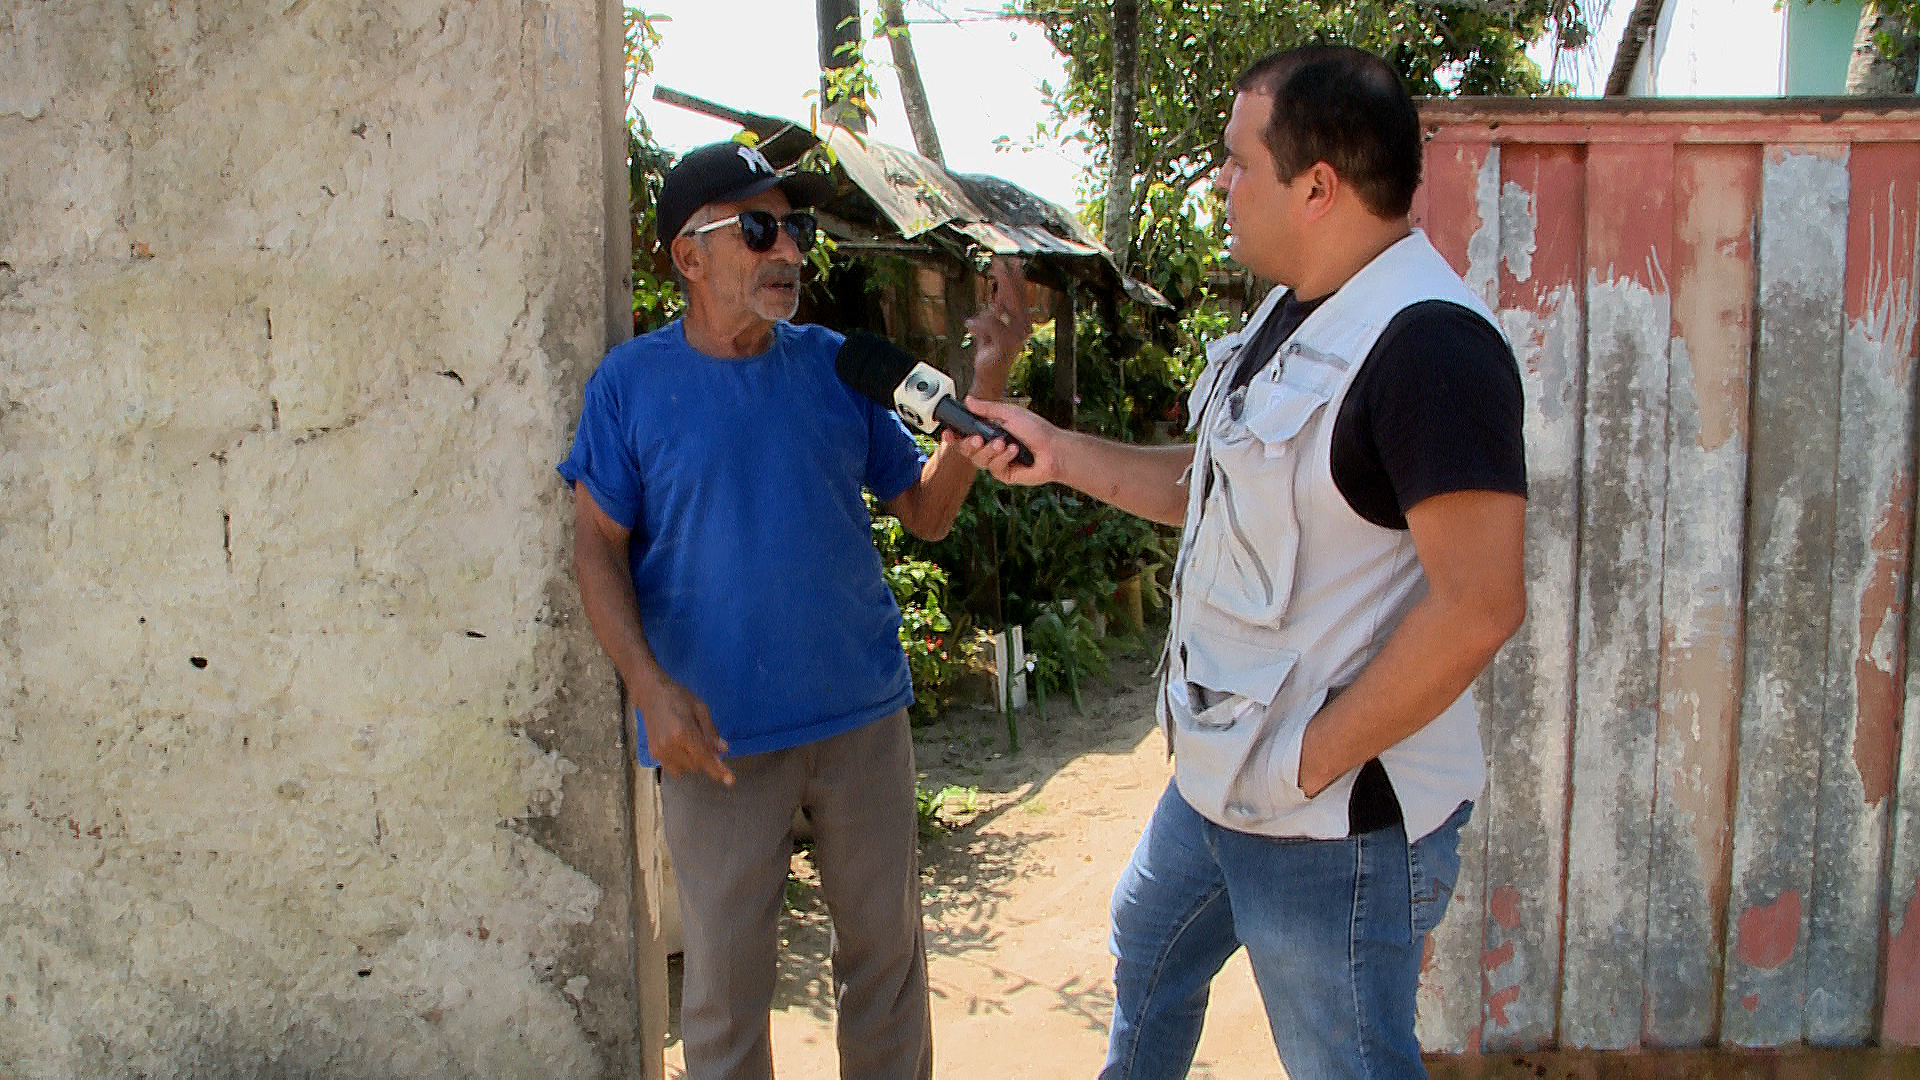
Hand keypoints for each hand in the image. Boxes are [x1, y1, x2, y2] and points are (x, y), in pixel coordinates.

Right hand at [636, 676, 732, 785]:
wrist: (651, 694)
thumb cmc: (679, 697)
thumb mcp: (700, 708)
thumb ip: (711, 731)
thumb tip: (723, 750)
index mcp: (684, 732)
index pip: (704, 757)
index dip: (718, 769)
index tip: (730, 780)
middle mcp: (671, 745)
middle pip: (696, 765)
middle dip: (704, 758)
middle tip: (703, 742)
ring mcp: (660, 751)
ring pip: (685, 770)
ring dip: (693, 761)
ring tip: (689, 742)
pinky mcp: (654, 753)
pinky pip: (673, 768)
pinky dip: (681, 762)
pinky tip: (680, 747)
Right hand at [954, 396, 1060, 485]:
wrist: (1054, 449)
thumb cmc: (1036, 430)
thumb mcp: (1009, 413)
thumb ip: (987, 409)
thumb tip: (968, 400)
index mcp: (989, 432)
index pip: (964, 435)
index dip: (953, 436)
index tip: (948, 432)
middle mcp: (990, 448)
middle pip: (966, 450)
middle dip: (969, 445)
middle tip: (979, 439)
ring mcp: (997, 462)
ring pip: (978, 461)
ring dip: (989, 451)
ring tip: (1004, 443)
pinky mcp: (1005, 474)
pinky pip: (994, 468)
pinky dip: (1003, 458)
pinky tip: (1015, 451)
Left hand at [964, 257, 1030, 398]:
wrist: (990, 375)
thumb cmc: (992, 351)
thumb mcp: (993, 324)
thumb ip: (997, 307)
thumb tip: (998, 288)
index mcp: (1021, 320)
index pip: (1020, 295)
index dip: (1016, 278)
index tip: (1012, 261)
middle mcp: (1022, 327)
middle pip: (1015, 298)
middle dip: (1007, 278)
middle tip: (998, 262)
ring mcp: (1015, 336)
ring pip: (1005, 309)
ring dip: (995, 299)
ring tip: (979, 306)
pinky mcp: (1005, 345)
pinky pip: (992, 326)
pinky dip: (979, 324)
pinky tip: (969, 325)